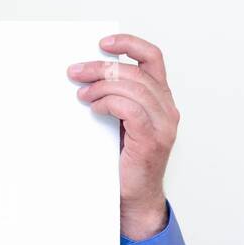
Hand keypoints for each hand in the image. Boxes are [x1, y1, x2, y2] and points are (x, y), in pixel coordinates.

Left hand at [68, 33, 178, 238]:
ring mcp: (163, 125)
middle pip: (135, 71)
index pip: (152, 59)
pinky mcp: (152, 140)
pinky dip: (109, 103)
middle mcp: (167, 109)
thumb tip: (83, 77)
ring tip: (82, 94)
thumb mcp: (118, 123)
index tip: (103, 43)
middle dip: (102, 67)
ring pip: (133, 87)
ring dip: (102, 86)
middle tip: (76, 72)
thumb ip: (113, 99)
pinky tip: (94, 109)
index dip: (129, 44)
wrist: (133, 201)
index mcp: (161, 100)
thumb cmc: (123, 163)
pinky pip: (131, 109)